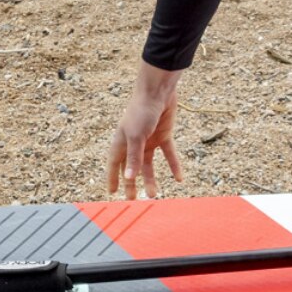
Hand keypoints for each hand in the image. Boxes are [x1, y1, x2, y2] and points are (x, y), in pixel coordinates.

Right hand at [107, 63, 183, 198]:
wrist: (158, 92)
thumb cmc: (141, 111)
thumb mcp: (136, 136)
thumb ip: (133, 157)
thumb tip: (130, 178)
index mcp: (121, 141)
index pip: (114, 164)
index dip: (113, 178)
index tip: (112, 193)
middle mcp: (134, 143)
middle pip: (131, 167)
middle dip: (131, 183)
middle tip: (133, 199)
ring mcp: (149, 140)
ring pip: (149, 165)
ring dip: (151, 179)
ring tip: (154, 194)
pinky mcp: (163, 136)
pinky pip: (168, 154)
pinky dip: (173, 165)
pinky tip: (179, 178)